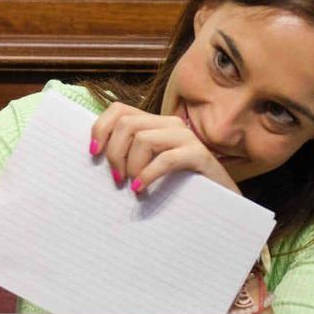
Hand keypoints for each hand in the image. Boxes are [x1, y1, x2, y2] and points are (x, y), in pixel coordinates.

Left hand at [88, 101, 239, 196]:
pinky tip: (142, 190)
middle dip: (114, 153)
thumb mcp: (149, 167)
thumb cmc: (179, 187)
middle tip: (116, 179)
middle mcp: (171, 124)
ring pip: (143, 139)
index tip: (94, 154)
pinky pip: (166, 159)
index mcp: (156, 124)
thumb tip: (95, 156)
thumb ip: (130, 156)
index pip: (119, 110)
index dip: (100, 128)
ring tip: (132, 186)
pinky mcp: (199, 155)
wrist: (220, 203)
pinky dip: (148, 174)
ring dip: (131, 166)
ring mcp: (186, 138)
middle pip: (127, 124)